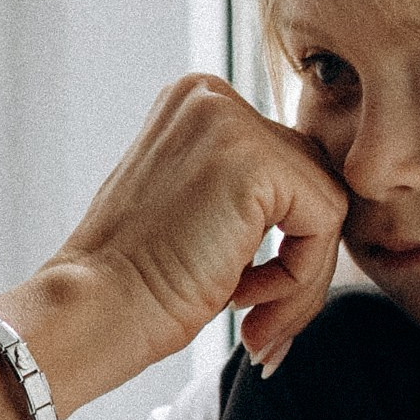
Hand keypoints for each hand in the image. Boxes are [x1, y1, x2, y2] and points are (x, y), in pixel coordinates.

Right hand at [20, 77, 345, 392]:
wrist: (92, 312)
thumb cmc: (133, 285)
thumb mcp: (195, 212)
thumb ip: (249, 193)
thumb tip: (323, 210)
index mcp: (195, 102)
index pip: (286, 168)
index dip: (281, 245)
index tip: (245, 301)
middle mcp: (212, 96)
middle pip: (312, 182)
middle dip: (298, 266)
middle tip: (257, 324)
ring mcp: (231, 121)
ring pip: (326, 204)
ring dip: (301, 281)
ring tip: (251, 322)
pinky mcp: (256, 159)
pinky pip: (327, 222)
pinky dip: (300, 279)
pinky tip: (240, 300)